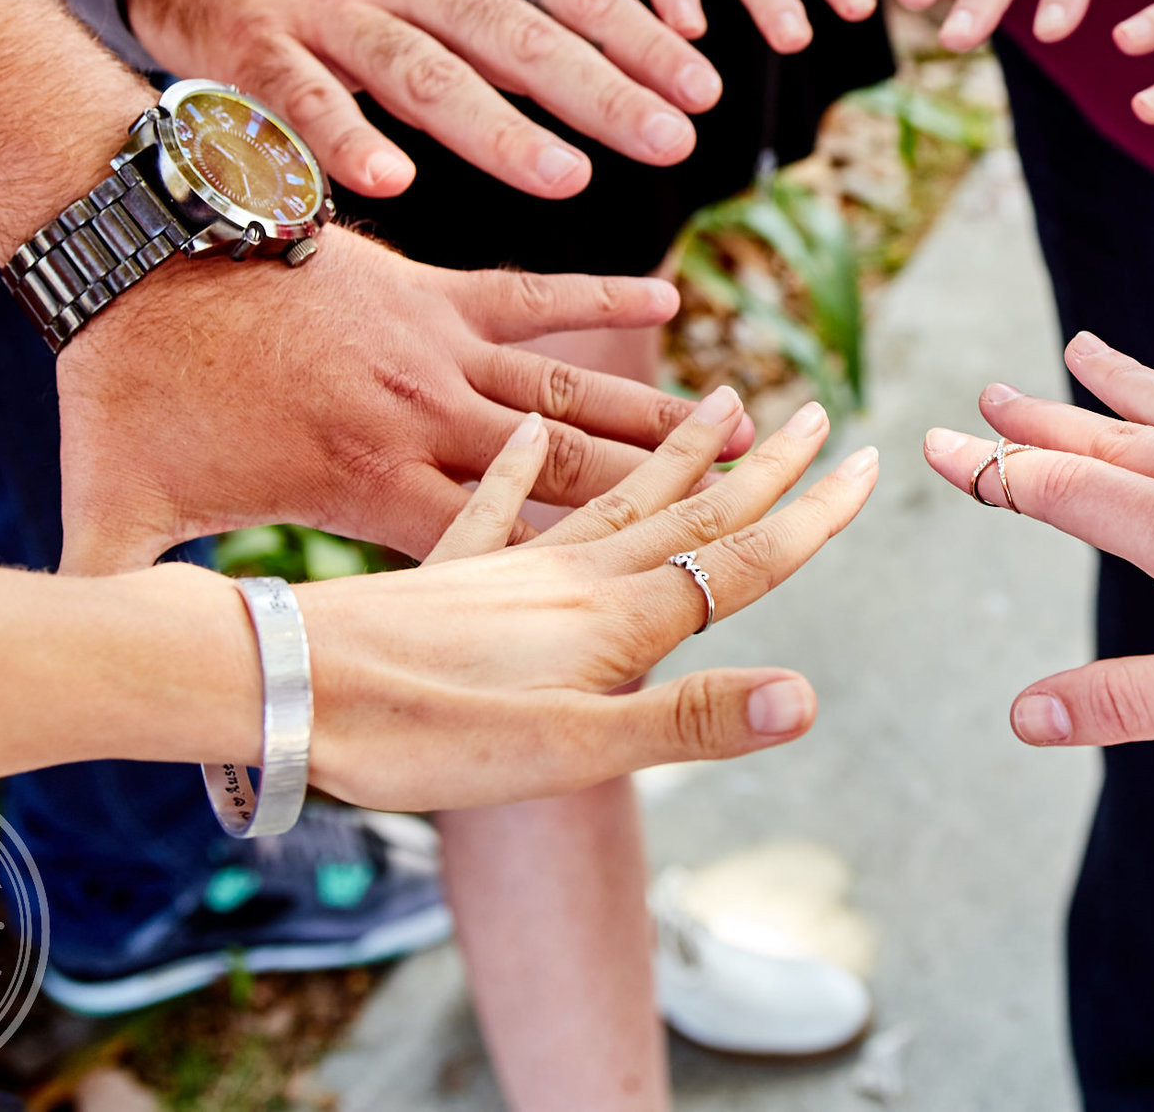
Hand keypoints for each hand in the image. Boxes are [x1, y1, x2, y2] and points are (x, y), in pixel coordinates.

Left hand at [53, 228, 750, 572]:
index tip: (652, 611)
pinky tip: (670, 303)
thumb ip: (124, 607)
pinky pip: (535, 296)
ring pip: (569, 393)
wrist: (135, 254)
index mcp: (366, 487)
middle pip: (569, 474)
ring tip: (742, 425)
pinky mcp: (429, 289)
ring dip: (656, 414)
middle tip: (753, 504)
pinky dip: (602, 297)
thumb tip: (95, 687)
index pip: (491, 551)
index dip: (575, 582)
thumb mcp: (115, 519)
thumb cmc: (123, 391)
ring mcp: (433, 349)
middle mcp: (423, 422)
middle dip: (665, 496)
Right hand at [126, 0, 723, 201]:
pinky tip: (391, 183)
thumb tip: (584, 48)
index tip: (706, 90)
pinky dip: (344, 140)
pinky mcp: (249, 41)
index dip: (638, 42)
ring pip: (426, 71)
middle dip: (601, 93)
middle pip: (517, 38)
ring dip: (499, 129)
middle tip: (674, 141)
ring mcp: (328, 7)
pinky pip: (302, 98)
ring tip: (567, 178)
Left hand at [301, 391, 878, 808]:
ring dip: (673, 452)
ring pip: (611, 491)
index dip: (809, 516)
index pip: (738, 558)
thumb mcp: (568, 750)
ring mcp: (505, 563)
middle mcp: (570, 571)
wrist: (286, 686)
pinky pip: (496, 497)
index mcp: (614, 614)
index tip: (868, 464)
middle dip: (761, 468)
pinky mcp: (440, 568)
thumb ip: (689, 720)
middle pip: (688, 511)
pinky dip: (524, 463)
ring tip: (721, 404)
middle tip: (821, 414)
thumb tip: (804, 697)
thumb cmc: (423, 732)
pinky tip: (532, 431)